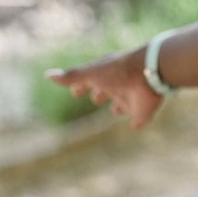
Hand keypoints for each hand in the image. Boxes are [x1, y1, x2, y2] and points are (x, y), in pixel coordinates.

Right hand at [45, 47, 163, 128]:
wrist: (150, 72)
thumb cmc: (118, 71)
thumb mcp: (91, 73)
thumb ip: (72, 77)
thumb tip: (47, 74)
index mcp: (106, 76)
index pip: (91, 81)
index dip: (83, 86)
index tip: (76, 91)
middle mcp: (119, 86)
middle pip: (108, 91)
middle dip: (101, 94)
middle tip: (96, 97)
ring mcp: (132, 98)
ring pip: (124, 104)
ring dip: (120, 107)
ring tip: (116, 110)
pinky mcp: (142, 112)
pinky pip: (139, 118)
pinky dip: (137, 122)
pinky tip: (136, 125)